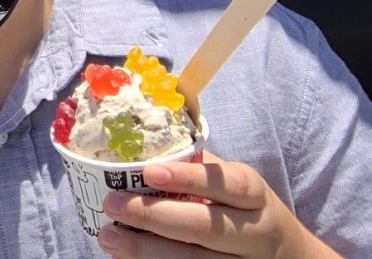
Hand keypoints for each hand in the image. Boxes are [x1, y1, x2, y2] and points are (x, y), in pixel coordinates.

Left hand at [96, 152, 340, 257]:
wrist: (290, 257)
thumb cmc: (243, 208)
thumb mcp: (232, 184)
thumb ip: (196, 169)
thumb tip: (138, 150)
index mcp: (253, 195)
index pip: (226, 184)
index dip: (188, 178)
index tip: (149, 172)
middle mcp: (254, 232)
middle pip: (206, 228)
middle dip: (154, 217)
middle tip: (111, 204)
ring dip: (147, 250)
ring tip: (109, 236)